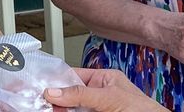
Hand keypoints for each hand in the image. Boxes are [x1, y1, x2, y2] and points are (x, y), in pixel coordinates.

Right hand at [44, 68, 166, 110]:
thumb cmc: (142, 110)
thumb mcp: (108, 98)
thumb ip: (81, 94)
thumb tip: (55, 91)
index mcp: (104, 79)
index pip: (74, 75)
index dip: (57, 80)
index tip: (41, 86)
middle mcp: (99, 94)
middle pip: (70, 95)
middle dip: (57, 100)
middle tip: (42, 103)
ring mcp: (97, 108)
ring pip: (72, 108)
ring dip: (61, 109)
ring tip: (48, 108)